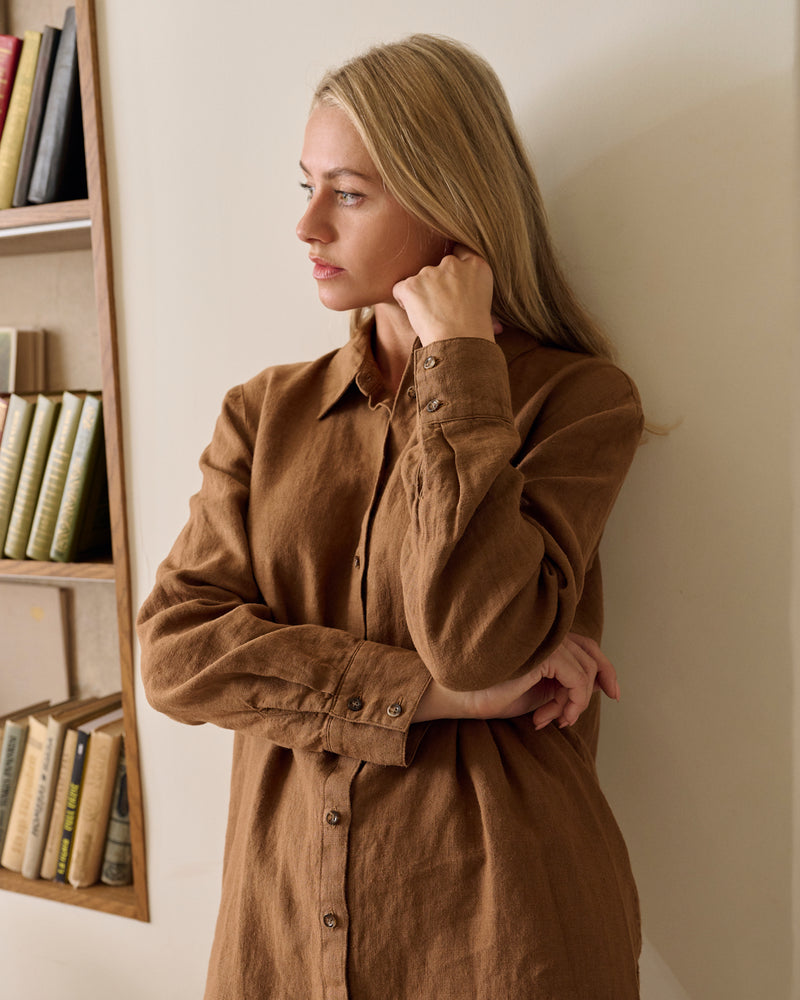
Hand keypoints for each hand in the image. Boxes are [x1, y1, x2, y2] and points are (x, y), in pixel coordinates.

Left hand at [392, 244, 499, 345]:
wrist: (461, 344)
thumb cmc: (476, 331)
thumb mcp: (488, 303)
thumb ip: (474, 288)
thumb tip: (466, 296)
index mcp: (477, 266)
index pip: (461, 252)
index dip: (454, 268)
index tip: (452, 282)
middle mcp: (453, 264)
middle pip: (438, 268)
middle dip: (437, 284)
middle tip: (443, 309)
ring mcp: (430, 272)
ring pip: (419, 280)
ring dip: (421, 294)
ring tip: (433, 317)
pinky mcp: (412, 285)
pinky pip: (401, 290)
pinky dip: (404, 301)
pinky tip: (418, 316)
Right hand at [414, 633, 619, 727]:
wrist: (461, 697)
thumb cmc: (493, 693)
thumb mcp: (539, 690)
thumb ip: (564, 683)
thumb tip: (598, 686)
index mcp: (545, 639)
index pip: (587, 646)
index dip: (605, 669)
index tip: (614, 694)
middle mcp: (547, 634)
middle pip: (592, 655)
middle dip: (595, 687)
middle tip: (584, 713)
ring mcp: (545, 641)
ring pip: (585, 672)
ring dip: (574, 703)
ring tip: (553, 720)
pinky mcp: (543, 654)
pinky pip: (577, 679)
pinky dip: (573, 702)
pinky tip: (553, 717)